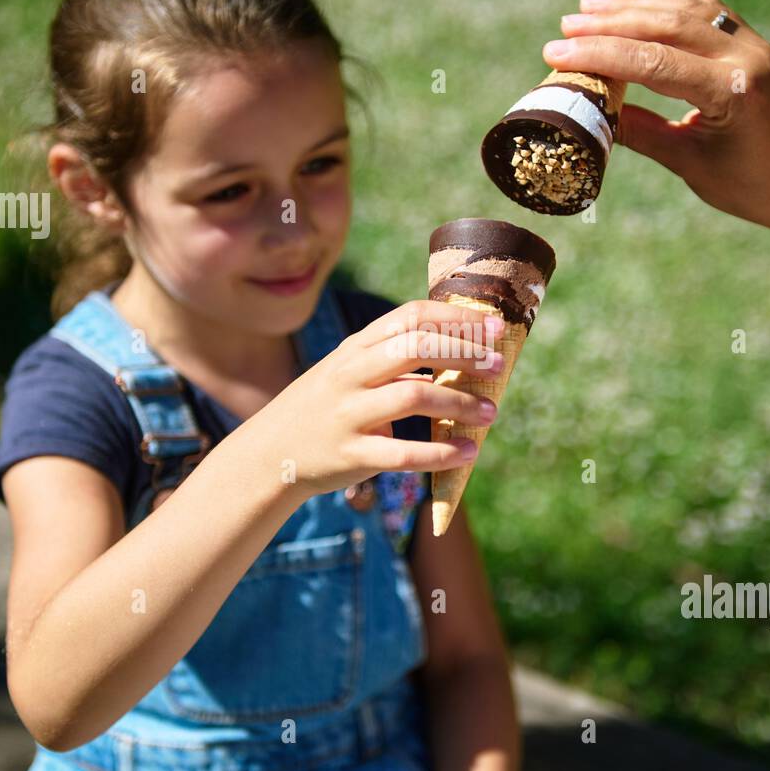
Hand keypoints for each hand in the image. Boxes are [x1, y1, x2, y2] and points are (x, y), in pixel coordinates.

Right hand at [254, 299, 504, 497]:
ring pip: (414, 396)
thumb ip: (394, 360)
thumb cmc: (326, 407)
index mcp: (356, 348)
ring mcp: (348, 414)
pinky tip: (468, 451)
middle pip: (415, 348)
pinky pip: (403, 454)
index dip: (456, 318)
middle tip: (498, 366)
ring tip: (490, 412)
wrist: (271, 453)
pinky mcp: (351, 454)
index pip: (410, 316)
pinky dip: (441, 453)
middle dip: (464, 353)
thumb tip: (462, 354)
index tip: (493, 328)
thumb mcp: (351, 371)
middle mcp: (350, 374)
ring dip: (460, 403)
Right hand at [545, 0, 769, 234]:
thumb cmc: (750, 187)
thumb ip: (641, 132)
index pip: (653, 62)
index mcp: (733, 91)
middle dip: (610, 24)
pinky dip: (664, 2)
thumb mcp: (689, 164)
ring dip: (632, 7)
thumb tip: (589, 112)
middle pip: (665, 26)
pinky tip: (633, 0)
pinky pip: (703, 10)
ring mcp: (752, 44)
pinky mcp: (751, 42)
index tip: (556, 52)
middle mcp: (746, 57)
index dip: (600, 55)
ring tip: (587, 9)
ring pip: (683, 10)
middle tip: (565, 26)